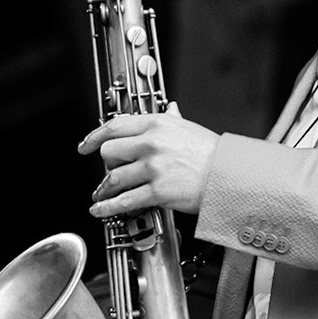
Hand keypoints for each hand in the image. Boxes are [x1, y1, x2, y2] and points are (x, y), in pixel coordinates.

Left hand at [79, 105, 217, 217]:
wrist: (231, 177)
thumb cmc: (214, 155)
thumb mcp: (191, 129)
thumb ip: (173, 119)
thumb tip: (169, 108)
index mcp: (158, 124)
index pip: (114, 126)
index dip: (94, 137)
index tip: (86, 145)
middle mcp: (151, 144)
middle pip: (108, 152)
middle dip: (105, 164)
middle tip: (109, 170)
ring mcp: (153, 168)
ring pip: (113, 179)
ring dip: (104, 189)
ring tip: (102, 194)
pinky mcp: (157, 191)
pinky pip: (124, 201)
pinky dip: (108, 208)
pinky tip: (101, 210)